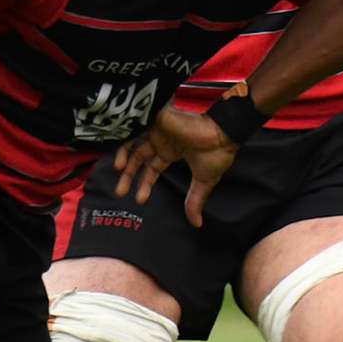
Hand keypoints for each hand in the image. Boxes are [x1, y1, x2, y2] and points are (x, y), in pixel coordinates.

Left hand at [112, 106, 239, 226]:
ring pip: (133, 142)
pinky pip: (135, 124)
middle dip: (127, 174)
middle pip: (138, 157)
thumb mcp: (204, 181)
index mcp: (172, 151)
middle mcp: (162, 140)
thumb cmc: (217, 152)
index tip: (139, 200)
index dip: (144, 184)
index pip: (151, 168)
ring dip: (123, 156)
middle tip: (119, 192)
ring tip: (118, 170)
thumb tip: (196, 223)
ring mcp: (158, 128)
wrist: (224, 132)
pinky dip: (124, 134)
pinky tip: (120, 149)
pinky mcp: (157, 118)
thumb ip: (194, 200)